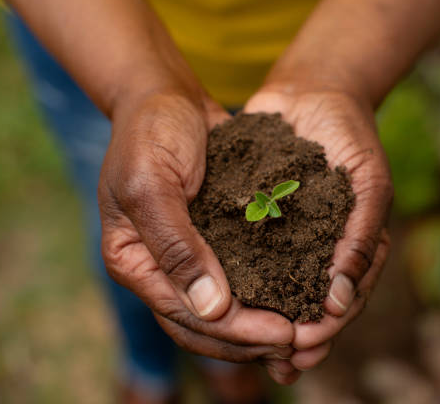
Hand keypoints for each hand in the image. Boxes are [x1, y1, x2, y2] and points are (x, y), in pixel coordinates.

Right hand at [98, 90, 294, 366]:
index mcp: (133, 261)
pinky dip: (264, 296)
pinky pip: (238, 282)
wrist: (167, 97)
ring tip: (306, 332)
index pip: (183, 315)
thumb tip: (211, 308)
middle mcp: (158, 269)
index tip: (281, 332)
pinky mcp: (212, 244)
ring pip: (223, 312)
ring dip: (261, 327)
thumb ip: (176, 246)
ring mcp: (185, 258)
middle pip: (204, 325)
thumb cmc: (151, 132)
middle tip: (302, 341)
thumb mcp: (151, 184)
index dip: (233, 331)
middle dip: (252, 339)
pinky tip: (297, 300)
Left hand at [245, 87, 392, 382]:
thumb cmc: (351, 137)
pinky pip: (245, 260)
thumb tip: (339, 298)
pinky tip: (221, 302)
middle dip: (294, 337)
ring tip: (248, 349)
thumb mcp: (369, 182)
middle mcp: (316, 252)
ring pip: (275, 292)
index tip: (306, 346)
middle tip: (279, 361)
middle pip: (307, 307)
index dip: (327, 327)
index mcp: (350, 250)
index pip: (342, 300)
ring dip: (263, 323)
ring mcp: (285, 240)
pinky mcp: (253, 224)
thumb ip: (360, 236)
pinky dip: (236, 284)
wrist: (313, 94)